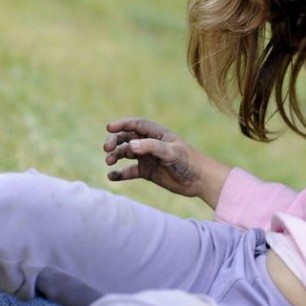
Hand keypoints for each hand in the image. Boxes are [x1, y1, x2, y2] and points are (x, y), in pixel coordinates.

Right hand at [103, 118, 230, 207]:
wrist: (199, 180)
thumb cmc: (188, 162)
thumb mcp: (171, 152)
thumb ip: (151, 147)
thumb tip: (129, 145)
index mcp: (158, 134)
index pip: (137, 125)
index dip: (122, 124)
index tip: (109, 127)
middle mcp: (151, 144)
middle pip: (127, 138)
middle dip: (115, 141)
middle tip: (107, 148)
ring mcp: (148, 158)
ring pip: (126, 153)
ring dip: (115, 156)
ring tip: (109, 162)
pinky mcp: (147, 172)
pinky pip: (129, 171)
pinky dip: (120, 173)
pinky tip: (111, 176)